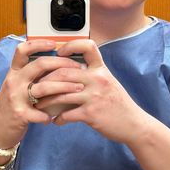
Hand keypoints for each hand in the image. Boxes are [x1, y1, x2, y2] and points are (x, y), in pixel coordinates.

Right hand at [0, 40, 83, 147]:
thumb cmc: (13, 105)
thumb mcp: (18, 85)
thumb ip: (32, 75)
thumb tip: (56, 64)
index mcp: (14, 72)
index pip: (22, 50)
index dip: (38, 43)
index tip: (54, 44)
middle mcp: (14, 81)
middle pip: (39, 64)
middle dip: (62, 64)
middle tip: (77, 67)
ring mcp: (16, 97)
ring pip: (44, 87)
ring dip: (65, 87)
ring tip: (78, 88)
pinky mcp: (20, 114)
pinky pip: (40, 113)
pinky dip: (50, 114)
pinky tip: (58, 116)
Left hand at [33, 39, 148, 143]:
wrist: (134, 124)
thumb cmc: (118, 104)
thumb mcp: (108, 82)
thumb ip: (91, 75)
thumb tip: (68, 73)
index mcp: (101, 69)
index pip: (87, 46)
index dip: (70, 45)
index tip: (58, 52)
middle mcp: (97, 79)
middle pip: (64, 72)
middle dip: (46, 80)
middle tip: (36, 86)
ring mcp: (94, 96)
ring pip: (61, 94)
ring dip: (46, 101)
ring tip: (39, 105)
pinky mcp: (91, 114)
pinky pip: (67, 114)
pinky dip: (58, 118)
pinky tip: (56, 120)